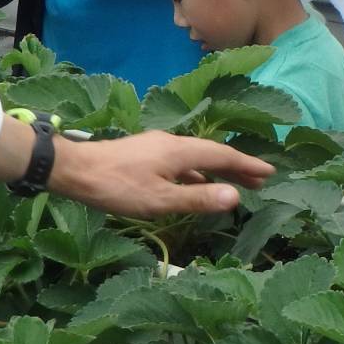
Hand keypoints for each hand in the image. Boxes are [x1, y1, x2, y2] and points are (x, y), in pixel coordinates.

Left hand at [52, 131, 272, 216]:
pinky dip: (197, 174)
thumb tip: (236, 197)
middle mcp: (173, 143)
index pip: (223, 156)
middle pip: (212, 154)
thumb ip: (198, 199)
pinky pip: (181, 162)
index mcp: (181, 151)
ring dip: (217, 171)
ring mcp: (158, 148)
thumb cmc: (117, 187)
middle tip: (259, 180)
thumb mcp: (160, 200)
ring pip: (196, 158)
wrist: (74, 170)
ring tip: (234, 186)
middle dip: (237, 167)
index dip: (247, 165)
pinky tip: (196, 185)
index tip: (269, 172)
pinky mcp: (146, 155)